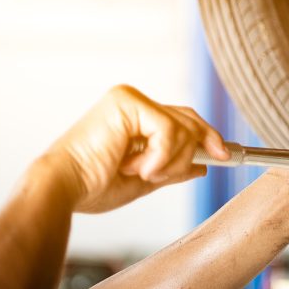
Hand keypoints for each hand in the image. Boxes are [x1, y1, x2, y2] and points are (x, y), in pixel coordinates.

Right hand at [41, 86, 228, 213]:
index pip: (181, 119)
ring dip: (171, 160)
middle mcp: (132, 102)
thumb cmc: (92, 187)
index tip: (225, 155)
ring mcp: (129, 99)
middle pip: (187, 118)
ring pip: (182, 127)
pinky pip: (167, 130)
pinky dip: (160, 156)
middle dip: (202, 144)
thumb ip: (173, 168)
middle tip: (212, 160)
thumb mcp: (145, 179)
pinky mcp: (127, 102)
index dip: (206, 136)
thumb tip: (202, 164)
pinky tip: (136, 168)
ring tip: (144, 174)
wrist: (64, 189)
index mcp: (133, 118)